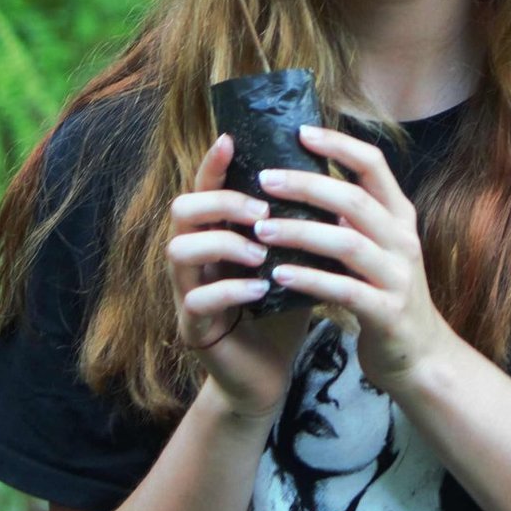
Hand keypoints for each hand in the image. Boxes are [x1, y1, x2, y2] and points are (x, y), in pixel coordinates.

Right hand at [167, 135, 311, 419]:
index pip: (206, 186)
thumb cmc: (279, 308)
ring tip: (261, 253)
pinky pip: (197, 299)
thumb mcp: (291, 258)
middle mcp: (194, 255)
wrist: (269, 371)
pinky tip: (260, 290)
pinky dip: (230, 289)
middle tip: (262, 210)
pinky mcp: (193, 326)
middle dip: (222, 202)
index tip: (232, 139)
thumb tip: (332, 178)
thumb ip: (297, 222)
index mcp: (217, 232)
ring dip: (224, 244)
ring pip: (178, 249)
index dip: (214, 162)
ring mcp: (187, 291)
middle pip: (181, 209)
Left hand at [252, 126, 450, 393]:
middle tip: (264, 179)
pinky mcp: (388, 312)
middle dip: (306, 185)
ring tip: (261, 227)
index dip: (338, 144)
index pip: (374, 164)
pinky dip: (309, 279)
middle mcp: (402, 240)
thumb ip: (352, 217)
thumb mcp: (377, 247)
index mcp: (399, 216)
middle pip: (354, 199)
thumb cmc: (385, 293)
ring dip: (300, 232)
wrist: (420, 355)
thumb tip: (301, 178)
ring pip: (347, 242)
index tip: (300, 131)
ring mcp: (398, 277)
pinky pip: (345, 290)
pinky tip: (279, 274)